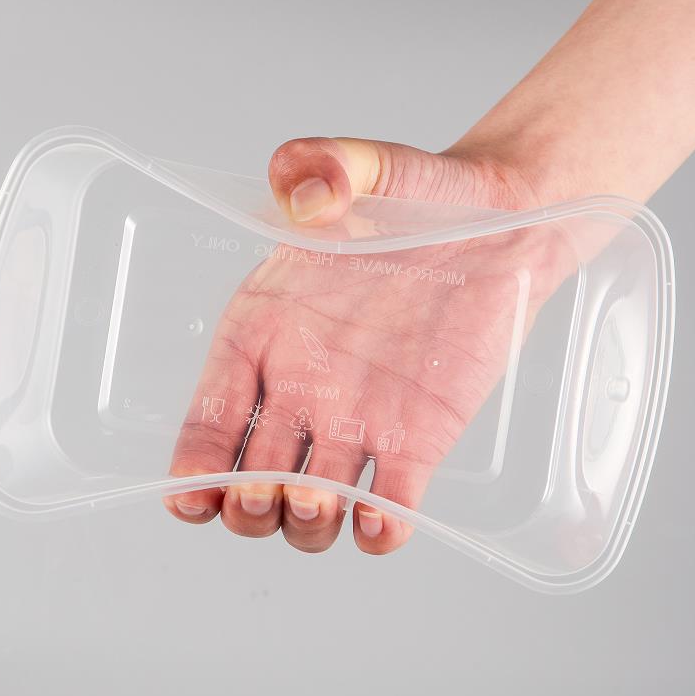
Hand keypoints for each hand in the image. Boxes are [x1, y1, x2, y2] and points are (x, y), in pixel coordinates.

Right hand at [164, 138, 564, 553]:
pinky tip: (383, 524)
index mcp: (264, 330)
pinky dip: (380, 532)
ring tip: (324, 503)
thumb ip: (324, 164)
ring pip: (309, 507)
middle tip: (273, 493)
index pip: (211, 414)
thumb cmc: (424, 195)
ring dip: (307, 524)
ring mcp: (357, 420)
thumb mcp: (369, 167)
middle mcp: (299, 387)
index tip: (189, 498)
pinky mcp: (418, 441)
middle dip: (250, 506)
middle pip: (249, 481)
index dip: (193, 464)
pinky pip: (387, 505)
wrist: (505, 220)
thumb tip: (300, 187)